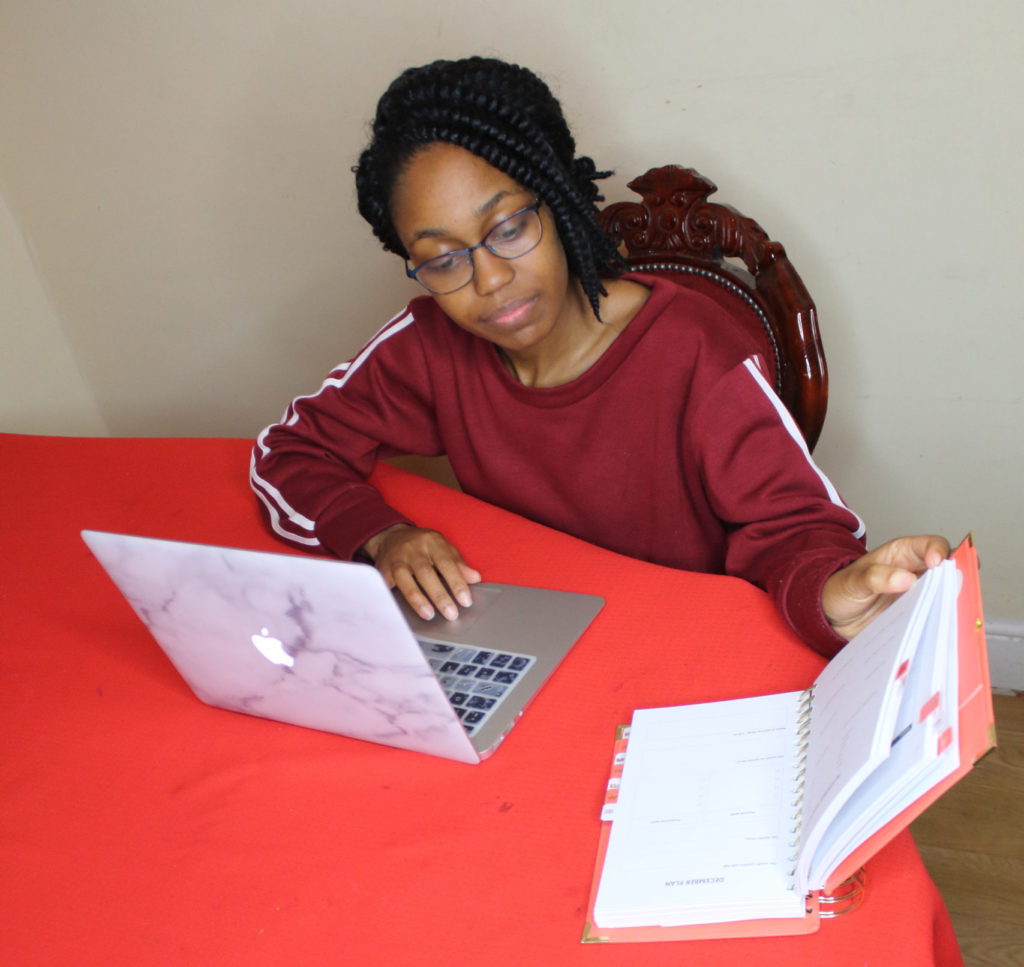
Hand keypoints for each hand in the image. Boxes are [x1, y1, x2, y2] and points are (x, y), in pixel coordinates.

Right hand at [362, 524, 481, 620]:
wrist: (390, 536)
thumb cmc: (422, 545)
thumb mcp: (442, 547)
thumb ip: (458, 563)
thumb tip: (475, 578)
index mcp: (432, 542)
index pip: (447, 563)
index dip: (456, 582)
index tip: (465, 601)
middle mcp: (413, 549)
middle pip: (426, 573)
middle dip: (439, 595)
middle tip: (451, 614)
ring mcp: (396, 559)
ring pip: (405, 580)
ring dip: (417, 599)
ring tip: (429, 616)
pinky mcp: (382, 570)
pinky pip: (388, 586)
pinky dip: (395, 599)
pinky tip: (404, 613)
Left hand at [822, 535, 949, 640]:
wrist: (833, 616)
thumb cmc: (842, 589)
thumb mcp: (853, 581)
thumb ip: (875, 577)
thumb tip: (906, 579)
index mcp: (903, 554)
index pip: (932, 546)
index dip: (940, 552)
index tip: (936, 565)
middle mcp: (917, 573)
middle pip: (949, 572)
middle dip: (956, 582)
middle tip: (952, 595)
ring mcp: (919, 596)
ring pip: (946, 597)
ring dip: (951, 606)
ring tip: (946, 616)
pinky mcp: (917, 616)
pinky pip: (935, 618)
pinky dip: (940, 624)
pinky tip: (938, 632)